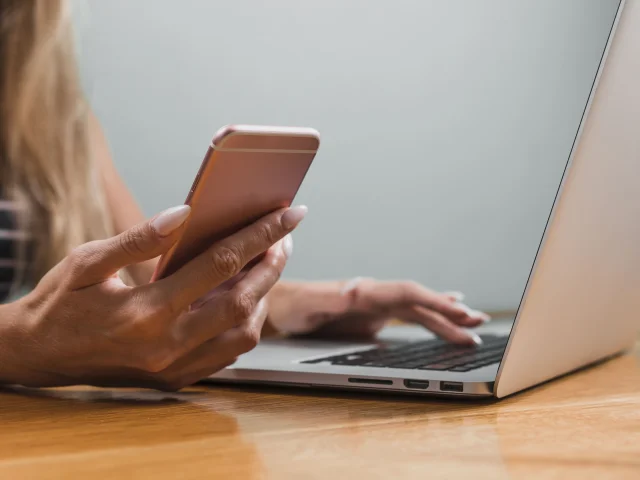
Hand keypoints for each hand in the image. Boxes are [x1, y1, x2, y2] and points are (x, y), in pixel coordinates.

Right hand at [0, 204, 306, 389]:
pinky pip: (228, 353)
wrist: (38, 355)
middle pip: (243, 302)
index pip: (220, 264)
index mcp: (146, 311)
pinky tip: (244, 298)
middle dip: (273, 265)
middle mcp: (167, 344)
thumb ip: (139, 239)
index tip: (288, 215)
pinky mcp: (177, 378)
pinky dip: (245, 324)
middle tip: (285, 238)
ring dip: (264, 297)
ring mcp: (174, 367)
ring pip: (244, 334)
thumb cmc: (61, 303)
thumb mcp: (88, 261)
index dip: (259, 235)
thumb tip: (185, 213)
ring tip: (266, 265)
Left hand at [266, 278, 489, 344]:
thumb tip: (357, 292)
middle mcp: (375, 295)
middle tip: (477, 324)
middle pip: (419, 301)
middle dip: (448, 312)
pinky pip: (407, 317)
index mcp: (364, 291)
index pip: (407, 293)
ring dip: (444, 317)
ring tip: (471, 324)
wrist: (280, 305)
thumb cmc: (292, 305)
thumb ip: (333, 298)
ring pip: (417, 310)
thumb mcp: (309, 304)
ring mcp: (375, 306)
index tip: (459, 309)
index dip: (434, 300)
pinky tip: (442, 320)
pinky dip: (429, 318)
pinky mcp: (372, 316)